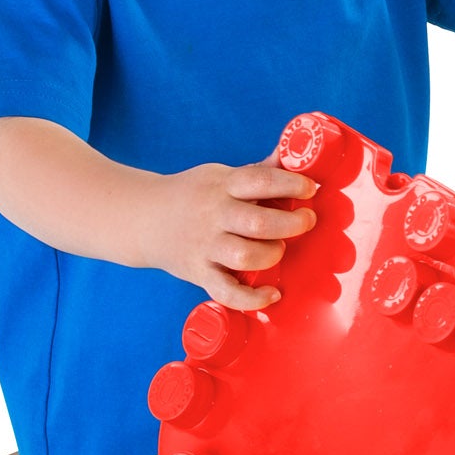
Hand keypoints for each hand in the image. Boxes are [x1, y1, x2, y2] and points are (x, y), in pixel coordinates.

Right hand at [145, 162, 317, 309]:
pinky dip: (252, 299)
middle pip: (257, 222)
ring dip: (271, 254)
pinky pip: (226, 292)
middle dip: (291, 223)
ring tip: (279, 248)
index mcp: (221, 185)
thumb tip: (291, 155)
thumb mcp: (219, 176)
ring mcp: (205, 246)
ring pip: (244, 255)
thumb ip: (257, 172)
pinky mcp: (199, 273)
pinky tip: (272, 294)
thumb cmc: (193, 196)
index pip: (260, 180)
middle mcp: (213, 215)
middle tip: (306, 220)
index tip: (310, 188)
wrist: (144, 219)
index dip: (290, 184)